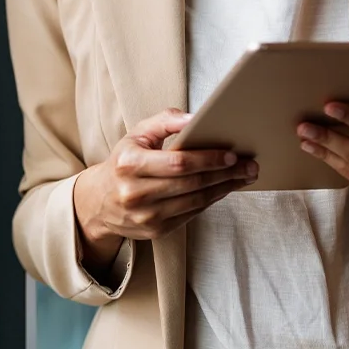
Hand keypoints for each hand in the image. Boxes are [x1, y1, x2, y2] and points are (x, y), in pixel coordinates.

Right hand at [74, 108, 258, 274]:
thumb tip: (195, 118)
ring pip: (195, 201)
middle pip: (191, 183)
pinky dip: (210, 200)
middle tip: (250, 166)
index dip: (208, 159)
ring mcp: (146, 215)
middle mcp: (135, 192)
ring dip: (223, 188)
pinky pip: (191, 214)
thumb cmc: (125, 161)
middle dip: (224, 174)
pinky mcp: (155, 230)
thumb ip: (165, 121)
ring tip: (243, 177)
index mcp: (129, 164)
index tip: (232, 154)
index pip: (178, 162)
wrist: (99, 201)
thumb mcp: (137, 134)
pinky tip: (223, 189)